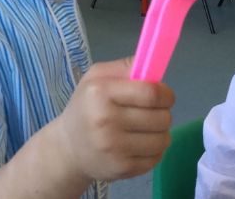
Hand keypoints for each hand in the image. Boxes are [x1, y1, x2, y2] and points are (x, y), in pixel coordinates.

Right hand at [57, 57, 174, 181]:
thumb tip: (153, 66)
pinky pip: (156, 158)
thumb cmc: (86, 105)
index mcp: (100, 93)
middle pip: (160, 117)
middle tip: (154, 111)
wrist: (68, 147)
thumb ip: (125, 67)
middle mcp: (106, 121)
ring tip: (147, 127)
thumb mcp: (96, 77)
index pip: (150, 93)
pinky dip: (155, 150)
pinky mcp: (122, 169)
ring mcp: (114, 148)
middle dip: (164, 112)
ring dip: (161, 132)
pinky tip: (140, 143)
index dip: (165, 94)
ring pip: (162, 139)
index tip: (165, 95)